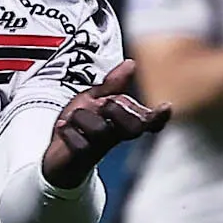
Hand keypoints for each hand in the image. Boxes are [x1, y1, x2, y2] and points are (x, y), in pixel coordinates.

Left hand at [42, 60, 169, 186]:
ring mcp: (101, 148)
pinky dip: (68, 131)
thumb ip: (113, 84)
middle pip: (132, 127)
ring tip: (74, 118)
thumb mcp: (94, 97)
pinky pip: (80, 144)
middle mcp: (117, 136)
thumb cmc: (79, 124)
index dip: (158, 116)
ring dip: (82, 117)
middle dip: (116, 109)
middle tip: (101, 104)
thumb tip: (131, 64)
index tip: (166, 107)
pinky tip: (63, 127)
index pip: (148, 120)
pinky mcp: (83, 158)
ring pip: (101, 131)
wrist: (57, 153)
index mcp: (124, 120)